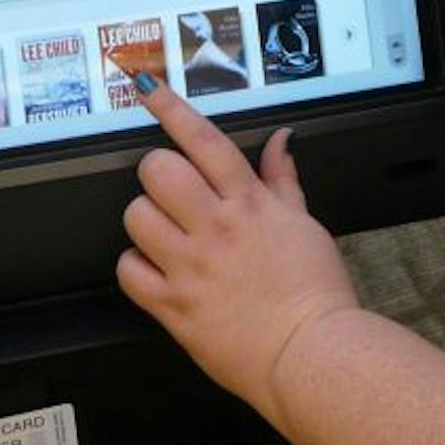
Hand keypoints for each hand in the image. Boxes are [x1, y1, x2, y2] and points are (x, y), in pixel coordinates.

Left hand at [117, 82, 359, 426]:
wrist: (312, 355)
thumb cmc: (314, 293)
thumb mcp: (305, 225)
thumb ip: (282, 179)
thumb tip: (279, 140)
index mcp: (249, 204)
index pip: (202, 140)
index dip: (170, 108)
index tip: (147, 89)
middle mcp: (216, 228)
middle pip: (158, 171)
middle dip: (157, 173)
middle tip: (171, 192)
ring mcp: (191, 267)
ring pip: (136, 216)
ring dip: (146, 221)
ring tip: (166, 236)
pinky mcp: (174, 307)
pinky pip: (129, 270)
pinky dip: (136, 267)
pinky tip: (157, 271)